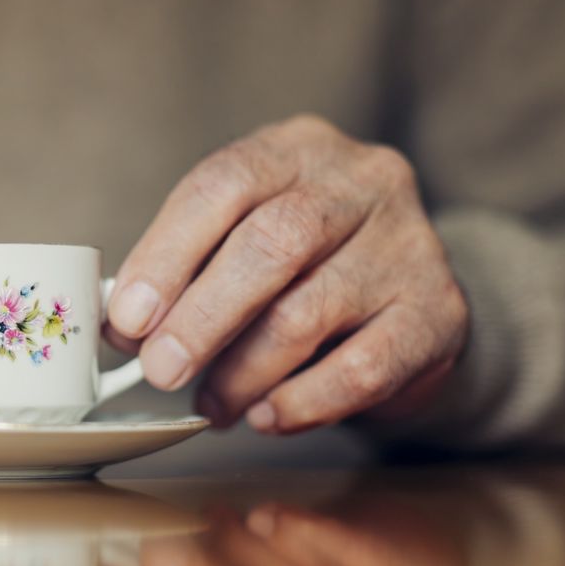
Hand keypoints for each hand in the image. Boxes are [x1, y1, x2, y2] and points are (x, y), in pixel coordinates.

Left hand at [108, 114, 467, 432]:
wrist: (409, 298)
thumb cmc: (303, 266)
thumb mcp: (243, 238)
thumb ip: (189, 268)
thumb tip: (125, 325)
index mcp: (296, 148)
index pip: (223, 184)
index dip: (166, 254)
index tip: (128, 319)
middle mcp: (362, 181)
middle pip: (271, 245)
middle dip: (202, 319)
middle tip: (161, 371)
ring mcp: (410, 243)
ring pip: (307, 314)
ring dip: (242, 373)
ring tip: (211, 404)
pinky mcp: (439, 312)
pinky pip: (361, 369)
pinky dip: (302, 402)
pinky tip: (265, 417)